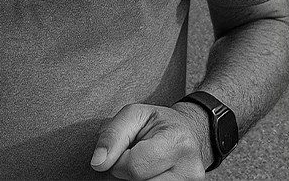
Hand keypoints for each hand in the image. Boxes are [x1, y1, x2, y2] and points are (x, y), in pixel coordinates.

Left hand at [91, 102, 210, 179]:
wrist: (186, 133)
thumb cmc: (158, 123)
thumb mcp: (134, 115)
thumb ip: (112, 135)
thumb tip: (98, 163)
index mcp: (178, 141)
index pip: (133, 167)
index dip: (119, 160)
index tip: (126, 150)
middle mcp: (190, 168)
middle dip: (126, 174)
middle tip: (135, 157)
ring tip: (143, 165)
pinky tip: (149, 174)